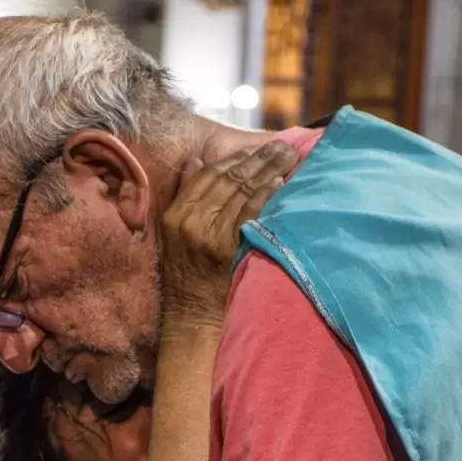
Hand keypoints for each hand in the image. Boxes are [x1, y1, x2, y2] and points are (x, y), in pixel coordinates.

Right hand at [160, 140, 299, 330]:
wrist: (191, 314)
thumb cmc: (185, 274)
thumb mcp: (172, 232)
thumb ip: (183, 194)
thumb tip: (196, 159)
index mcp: (175, 213)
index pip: (208, 176)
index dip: (234, 159)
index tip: (254, 151)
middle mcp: (190, 220)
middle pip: (229, 179)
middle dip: (259, 159)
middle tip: (283, 146)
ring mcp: (209, 234)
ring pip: (243, 192)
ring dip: (269, 170)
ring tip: (289, 157)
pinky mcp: (227, 248)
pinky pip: (250, 213)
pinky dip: (266, 196)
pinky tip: (280, 183)